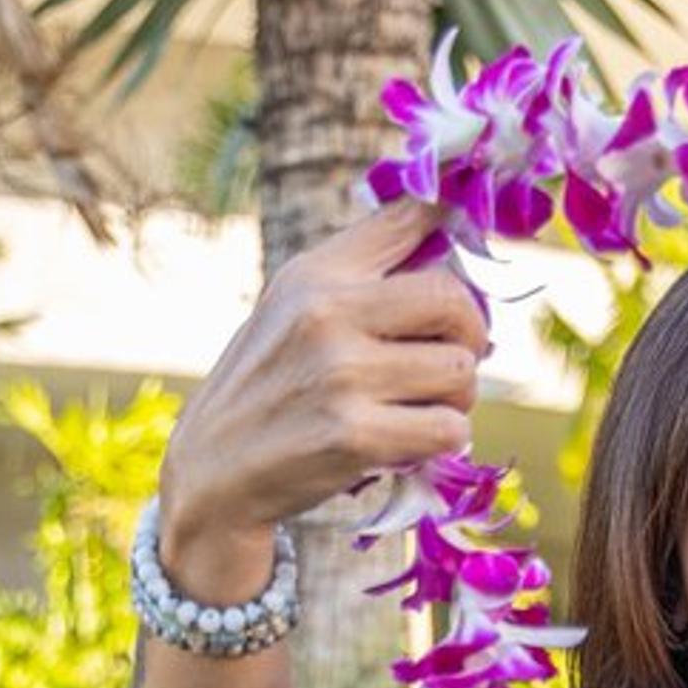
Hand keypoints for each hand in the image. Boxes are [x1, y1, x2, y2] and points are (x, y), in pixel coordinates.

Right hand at [158, 198, 487, 554]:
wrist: (214, 472)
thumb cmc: (271, 386)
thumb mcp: (294, 308)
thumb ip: (362, 274)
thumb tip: (449, 225)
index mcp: (316, 273)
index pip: (408, 215)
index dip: (458, 214)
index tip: (473, 231)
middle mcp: (326, 312)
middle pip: (455, 299)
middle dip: (470, 336)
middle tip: (450, 361)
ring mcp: (341, 374)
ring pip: (460, 371)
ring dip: (456, 399)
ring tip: (417, 408)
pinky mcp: (355, 435)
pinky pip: (449, 429)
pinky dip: (443, 441)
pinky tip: (410, 443)